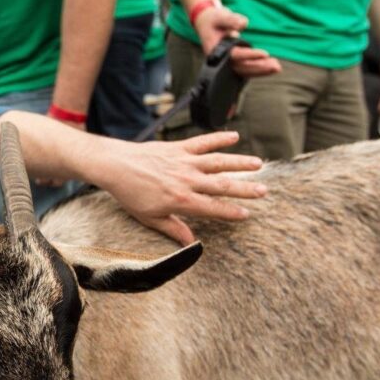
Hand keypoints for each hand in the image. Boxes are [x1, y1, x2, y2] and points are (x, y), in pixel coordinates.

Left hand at [96, 130, 267, 244]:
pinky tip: (235, 136)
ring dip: (240, 162)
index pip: (212, 208)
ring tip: (258, 164)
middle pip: (222, 185)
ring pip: (218, 162)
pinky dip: (219, 138)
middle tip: (264, 191)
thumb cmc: (130, 194)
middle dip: (245, 189)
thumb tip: (190, 244)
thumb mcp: (150, 218)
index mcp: (180, 200)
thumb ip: (173, 229)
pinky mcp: (179, 148)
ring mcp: (184, 162)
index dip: (231, 212)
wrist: (115, 166)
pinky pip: (203, 142)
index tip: (247, 214)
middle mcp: (187, 180)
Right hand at [193, 6, 281, 78]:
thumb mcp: (220, 16)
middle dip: (259, 67)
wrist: (208, 23)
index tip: (265, 53)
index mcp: (216, 51)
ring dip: (262, 70)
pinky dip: (259, 69)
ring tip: (277, 67)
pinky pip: (247, 68)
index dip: (250, 56)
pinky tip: (271, 67)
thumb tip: (243, 23)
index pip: (235, 55)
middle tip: (276, 66)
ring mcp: (228, 62)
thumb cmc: (213, 20)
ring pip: (245, 71)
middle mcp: (222, 60)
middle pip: (242, 68)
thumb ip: (231, 20)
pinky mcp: (235, 62)